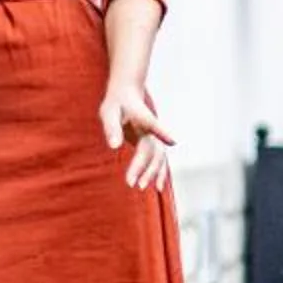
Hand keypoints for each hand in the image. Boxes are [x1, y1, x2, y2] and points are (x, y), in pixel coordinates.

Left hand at [99, 75, 173, 191]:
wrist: (128, 94)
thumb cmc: (116, 103)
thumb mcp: (109, 113)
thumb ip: (112, 129)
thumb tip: (114, 147)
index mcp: (143, 118)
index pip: (153, 126)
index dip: (163, 132)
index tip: (174, 141)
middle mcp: (152, 129)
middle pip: (153, 150)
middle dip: (146, 167)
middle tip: (136, 184)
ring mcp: (154, 136)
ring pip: (159, 157)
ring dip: (154, 172)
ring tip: (148, 187)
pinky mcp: (151, 142)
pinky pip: (157, 159)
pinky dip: (158, 172)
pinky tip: (157, 187)